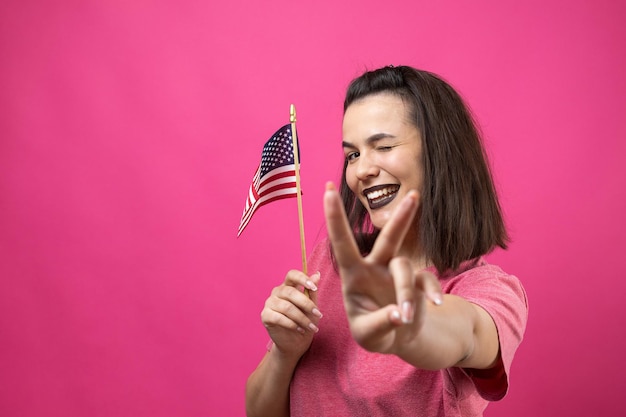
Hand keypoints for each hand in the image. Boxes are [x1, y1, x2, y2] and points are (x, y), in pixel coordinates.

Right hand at [260, 270, 321, 358]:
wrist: (296, 343)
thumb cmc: (304, 321)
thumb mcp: (311, 307)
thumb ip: (312, 292)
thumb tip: (317, 274)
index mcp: (288, 286)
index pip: (292, 275)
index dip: (302, 279)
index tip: (314, 288)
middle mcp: (277, 292)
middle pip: (290, 292)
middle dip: (306, 304)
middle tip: (318, 314)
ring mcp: (269, 303)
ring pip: (286, 307)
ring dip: (302, 318)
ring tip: (311, 327)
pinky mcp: (265, 316)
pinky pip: (278, 318)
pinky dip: (292, 324)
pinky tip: (300, 329)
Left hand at [323, 182, 441, 353]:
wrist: (395, 339)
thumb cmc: (372, 331)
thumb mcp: (367, 335)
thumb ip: (380, 324)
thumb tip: (401, 315)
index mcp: (353, 275)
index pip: (342, 243)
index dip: (335, 217)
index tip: (327, 190)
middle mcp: (375, 267)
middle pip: (387, 239)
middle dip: (400, 219)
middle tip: (413, 195)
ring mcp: (397, 273)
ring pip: (405, 269)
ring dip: (406, 292)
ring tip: (406, 317)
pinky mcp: (418, 282)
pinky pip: (426, 282)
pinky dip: (432, 293)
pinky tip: (435, 305)